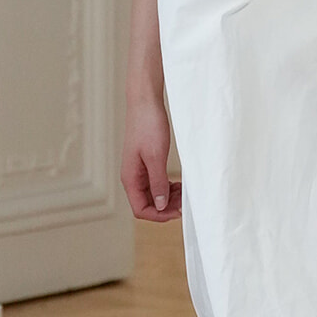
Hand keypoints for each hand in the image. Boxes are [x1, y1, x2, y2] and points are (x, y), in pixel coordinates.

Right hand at [121, 95, 182, 220]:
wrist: (145, 102)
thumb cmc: (148, 125)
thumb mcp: (156, 157)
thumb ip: (158, 183)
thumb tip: (161, 206)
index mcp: (130, 178)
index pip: (141, 210)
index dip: (159, 215)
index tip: (178, 211)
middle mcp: (132, 177)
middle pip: (148, 204)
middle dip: (166, 207)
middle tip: (186, 202)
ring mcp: (139, 170)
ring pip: (153, 194)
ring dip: (168, 198)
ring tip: (184, 193)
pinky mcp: (146, 162)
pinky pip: (156, 183)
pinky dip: (168, 187)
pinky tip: (179, 184)